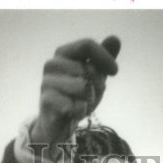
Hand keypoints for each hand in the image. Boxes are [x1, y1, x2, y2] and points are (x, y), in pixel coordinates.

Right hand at [29, 35, 120, 152]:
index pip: (87, 44)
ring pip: (83, 87)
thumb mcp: (94, 77)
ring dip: (89, 100)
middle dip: (97, 86)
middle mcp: (52, 64)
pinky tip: (72, 113)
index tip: (115, 71)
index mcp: (63, 53)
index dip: (104, 57)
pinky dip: (80, 111)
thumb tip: (115, 38)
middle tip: (90, 96)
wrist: (58, 124)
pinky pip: (76, 105)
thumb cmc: (77, 96)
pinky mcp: (47, 101)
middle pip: (88, 69)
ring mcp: (47, 82)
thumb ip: (103, 58)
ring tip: (80, 103)